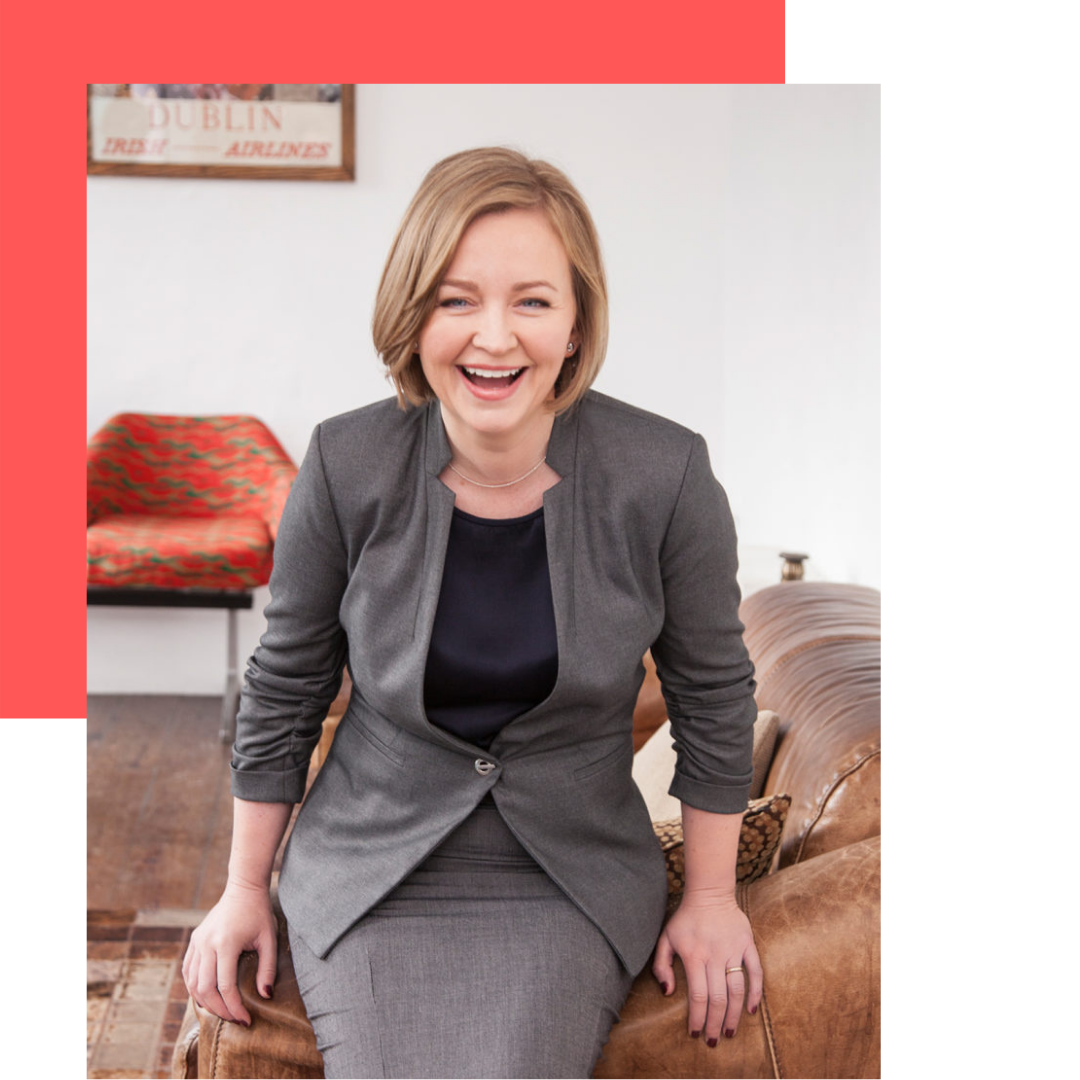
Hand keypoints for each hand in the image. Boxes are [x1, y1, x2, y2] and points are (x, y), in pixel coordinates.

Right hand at [182, 881, 277, 1025]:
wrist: (243, 889)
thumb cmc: (259, 914)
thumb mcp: (269, 938)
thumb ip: (268, 968)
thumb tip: (265, 996)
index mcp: (226, 943)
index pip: (225, 986)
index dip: (234, 1007)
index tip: (246, 1019)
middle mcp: (207, 943)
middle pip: (205, 989)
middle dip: (219, 1009)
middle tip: (234, 1019)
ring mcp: (198, 941)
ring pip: (193, 983)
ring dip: (205, 1002)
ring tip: (222, 1011)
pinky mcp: (194, 940)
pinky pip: (188, 971)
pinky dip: (195, 988)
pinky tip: (207, 997)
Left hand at [652, 891, 762, 1045]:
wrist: (709, 893)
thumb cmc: (685, 919)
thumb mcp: (665, 938)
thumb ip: (661, 966)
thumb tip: (667, 993)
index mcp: (693, 955)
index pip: (698, 996)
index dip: (698, 1018)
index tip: (695, 1033)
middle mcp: (714, 955)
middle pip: (718, 998)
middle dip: (715, 1024)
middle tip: (713, 1041)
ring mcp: (732, 950)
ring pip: (736, 990)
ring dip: (734, 1015)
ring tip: (729, 1032)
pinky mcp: (747, 944)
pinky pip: (755, 972)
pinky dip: (755, 993)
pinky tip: (751, 1010)